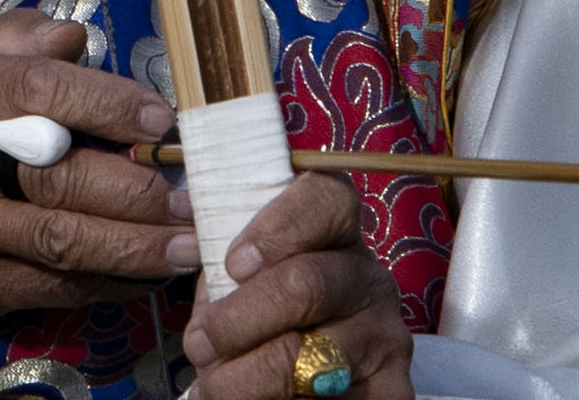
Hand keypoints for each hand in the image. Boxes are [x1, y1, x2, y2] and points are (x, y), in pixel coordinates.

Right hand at [0, 18, 193, 319]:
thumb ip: (12, 39)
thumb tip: (77, 38)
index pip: (38, 92)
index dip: (108, 105)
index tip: (162, 118)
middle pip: (60, 177)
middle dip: (139, 189)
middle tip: (191, 191)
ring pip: (65, 242)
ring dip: (138, 246)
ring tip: (188, 240)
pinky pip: (55, 286)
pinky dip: (110, 282)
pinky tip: (147, 273)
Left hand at [178, 173, 408, 399]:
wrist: (313, 385)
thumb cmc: (266, 319)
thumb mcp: (246, 281)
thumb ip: (223, 262)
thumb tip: (184, 234)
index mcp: (338, 236)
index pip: (327, 198)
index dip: (278, 226)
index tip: (234, 264)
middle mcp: (371, 282)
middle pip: (306, 283)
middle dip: (237, 320)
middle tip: (200, 344)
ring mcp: (389, 340)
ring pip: (310, 358)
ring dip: (247, 378)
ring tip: (215, 385)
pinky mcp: (394, 394)